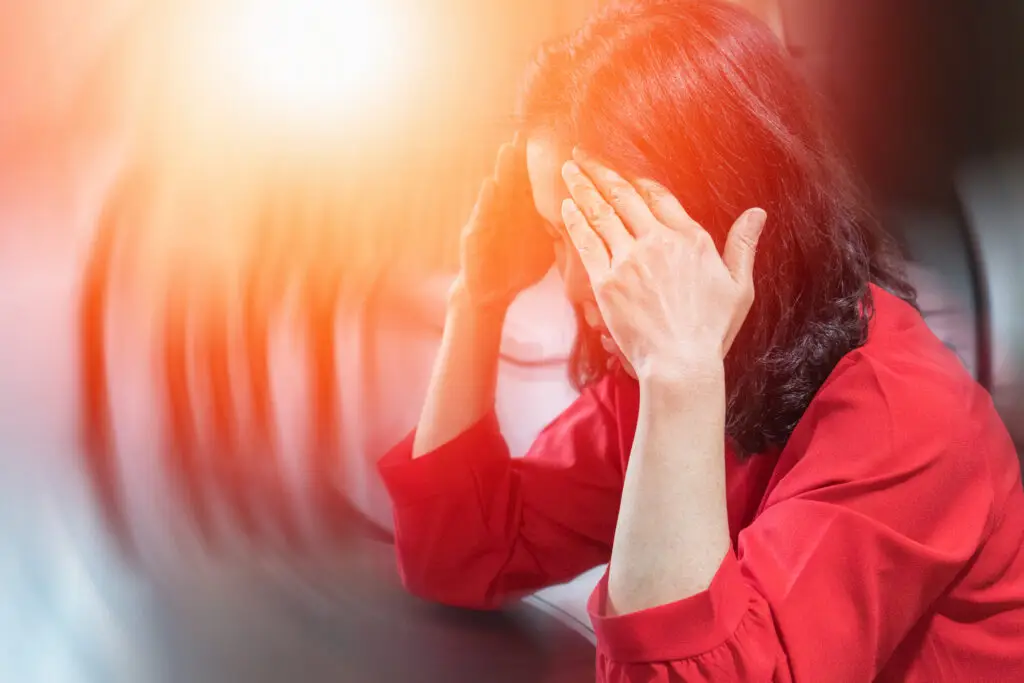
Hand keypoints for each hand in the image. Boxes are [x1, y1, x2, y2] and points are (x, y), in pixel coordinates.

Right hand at [453, 134, 553, 311]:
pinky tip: (490, 184)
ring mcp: (489, 221)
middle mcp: (507, 211)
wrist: (491, 293)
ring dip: (502, 169)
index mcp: (525, 212)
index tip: (557, 137)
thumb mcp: (547, 244)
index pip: (537, 181)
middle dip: (523, 156)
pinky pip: (481, 216)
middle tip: (531, 128)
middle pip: (516, 179)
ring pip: (497, 191)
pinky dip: (485, 200)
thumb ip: (565, 227)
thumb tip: (597, 217)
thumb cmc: (519, 267)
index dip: (546, 162)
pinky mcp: (474, 236)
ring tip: (508, 148)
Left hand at [560, 148, 766, 380]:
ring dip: (583, 187)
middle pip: (624, 196)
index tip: (621, 166)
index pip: (657, 196)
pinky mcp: (607, 282)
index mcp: (690, 239)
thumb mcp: (739, 286)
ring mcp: (629, 260)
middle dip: (601, 171)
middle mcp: (658, 242)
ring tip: (569, 169)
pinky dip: (576, 221)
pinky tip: (566, 206)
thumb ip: (743, 245)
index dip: (636, 178)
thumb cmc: (711, 330)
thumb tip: (757, 213)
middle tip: (583, 154)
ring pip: (602, 213)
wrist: (680, 363)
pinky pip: (587, 242)